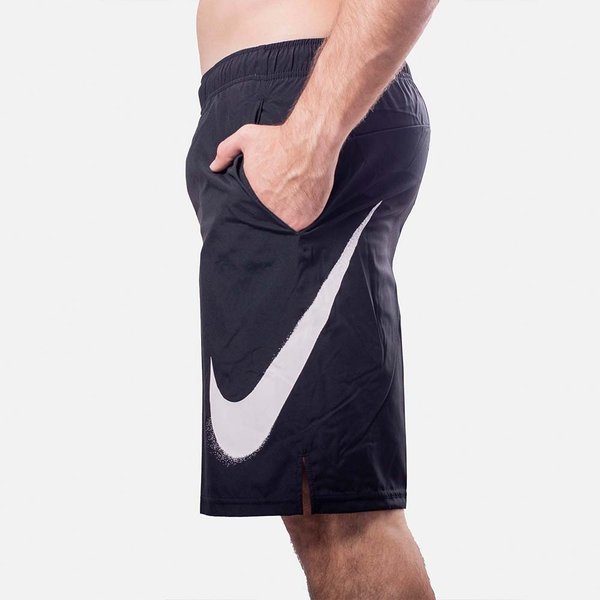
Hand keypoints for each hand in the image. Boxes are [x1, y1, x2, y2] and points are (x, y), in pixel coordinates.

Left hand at [209, 121, 340, 232]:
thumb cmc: (279, 139)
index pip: (252, 213)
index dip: (256, 209)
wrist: (311, 140)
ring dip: (287, 219)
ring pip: (287, 225)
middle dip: (271, 214)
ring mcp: (294, 216)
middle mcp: (275, 211)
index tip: (260, 202)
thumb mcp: (246, 138)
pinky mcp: (311, 215)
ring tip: (288, 206)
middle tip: (275, 204)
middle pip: (270, 221)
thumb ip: (226, 152)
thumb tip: (214, 167)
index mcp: (257, 197)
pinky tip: (302, 206)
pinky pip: (304, 224)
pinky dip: (303, 218)